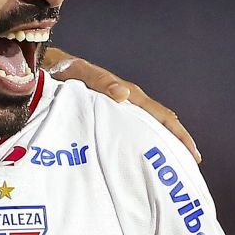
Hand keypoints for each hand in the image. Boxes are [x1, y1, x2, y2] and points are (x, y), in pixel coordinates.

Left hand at [43, 47, 200, 162]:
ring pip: (147, 128)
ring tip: (174, 163)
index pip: (159, 115)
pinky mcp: (104, 118)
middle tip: (192, 163)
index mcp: (126, 93)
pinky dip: (142, 142)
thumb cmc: (61, 70)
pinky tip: (142, 159)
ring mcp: (117, 110)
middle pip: (159, 122)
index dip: (177, 133)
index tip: (192, 153)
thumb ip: (100, 81)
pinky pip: (128, 132)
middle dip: (177, 141)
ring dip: (162, 143)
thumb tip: (124, 94)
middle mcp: (126, 102)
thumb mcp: (79, 71)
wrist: (42, 70)